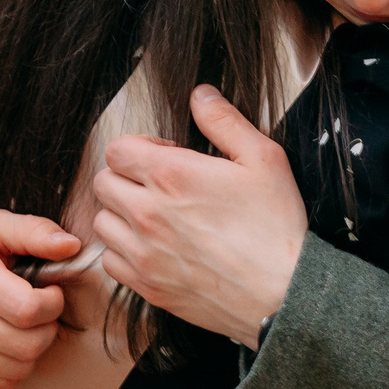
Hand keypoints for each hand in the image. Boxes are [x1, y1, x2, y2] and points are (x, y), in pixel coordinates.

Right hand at [0, 211, 78, 388]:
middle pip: (28, 344)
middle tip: (38, 312)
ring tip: (20, 326)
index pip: (27, 309)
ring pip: (19, 368)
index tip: (49, 293)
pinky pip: (2, 384)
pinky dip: (13, 367)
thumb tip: (70, 246)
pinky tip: (2, 343)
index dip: (52, 304)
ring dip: (32, 349)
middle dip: (47, 328)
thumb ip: (31, 231)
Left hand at [92, 87, 306, 344]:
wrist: (285, 294)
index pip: (117, 149)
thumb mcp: (264, 159)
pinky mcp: (147, 286)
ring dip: (121, 214)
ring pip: (102, 222)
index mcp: (172, 176)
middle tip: (160, 187)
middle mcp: (148, 213)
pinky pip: (109, 262)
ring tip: (154, 218)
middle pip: (103, 183)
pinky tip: (152, 248)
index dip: (141, 148)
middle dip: (126, 178)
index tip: (166, 158)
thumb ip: (224, 122)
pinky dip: (123, 252)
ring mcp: (144, 253)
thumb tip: (200, 95)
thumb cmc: (278, 227)